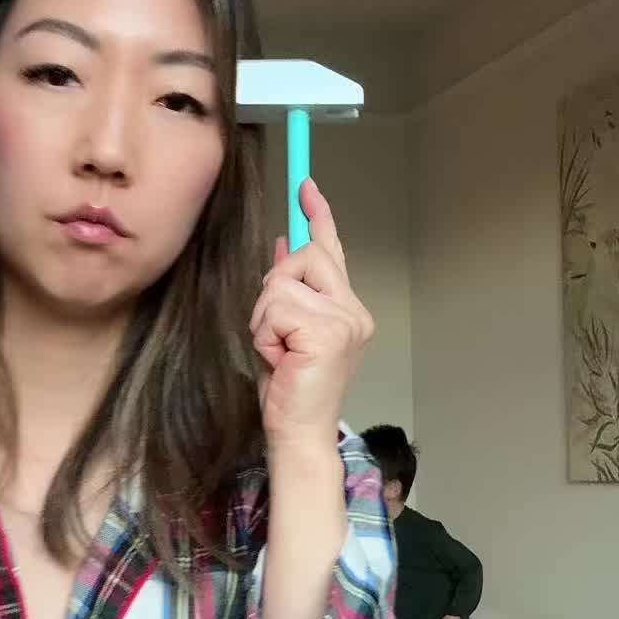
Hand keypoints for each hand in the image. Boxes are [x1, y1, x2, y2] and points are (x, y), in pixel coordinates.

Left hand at [249, 179, 373, 450]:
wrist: (297, 433)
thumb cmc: (290, 390)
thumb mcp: (281, 330)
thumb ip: (287, 290)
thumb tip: (280, 246)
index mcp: (346, 309)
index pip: (332, 251)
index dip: (319, 216)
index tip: (306, 186)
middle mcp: (354, 310)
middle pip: (304, 256)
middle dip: (274, 287)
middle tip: (274, 332)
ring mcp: (345, 320)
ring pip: (282, 283)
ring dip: (264, 318)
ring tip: (278, 352)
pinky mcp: (329, 332)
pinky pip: (276, 307)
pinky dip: (265, 334)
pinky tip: (280, 360)